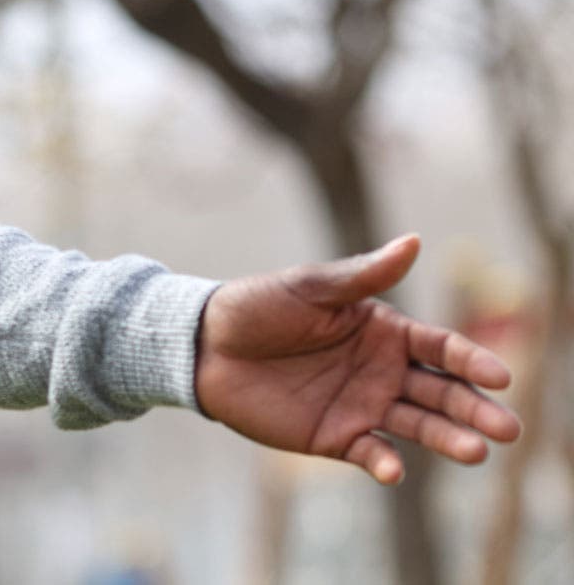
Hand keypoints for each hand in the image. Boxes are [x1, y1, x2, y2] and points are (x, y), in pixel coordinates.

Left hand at [195, 233, 521, 483]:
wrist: (204, 346)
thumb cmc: (258, 306)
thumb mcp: (309, 287)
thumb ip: (362, 275)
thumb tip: (414, 241)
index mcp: (385, 331)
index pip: (441, 348)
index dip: (472, 362)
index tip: (500, 377)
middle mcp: (384, 371)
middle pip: (442, 392)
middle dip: (475, 409)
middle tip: (506, 429)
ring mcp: (363, 406)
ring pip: (418, 426)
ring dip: (447, 439)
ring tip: (476, 451)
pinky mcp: (336, 436)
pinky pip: (370, 452)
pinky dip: (386, 463)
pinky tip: (394, 470)